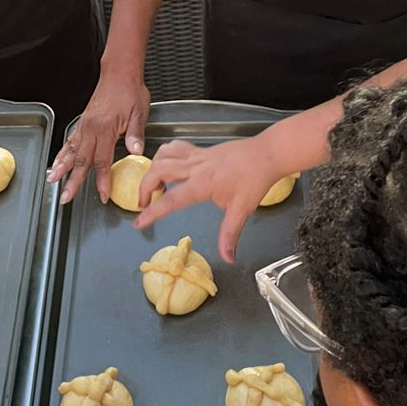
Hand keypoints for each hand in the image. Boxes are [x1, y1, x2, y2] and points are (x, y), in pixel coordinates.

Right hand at [48, 65, 150, 204]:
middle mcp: (91, 129)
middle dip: (72, 181)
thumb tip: (137, 151)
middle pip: (80, 161)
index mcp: (105, 129)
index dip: (101, 181)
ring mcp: (85, 126)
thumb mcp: (139, 112)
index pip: (102, 162)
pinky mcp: (83, 122)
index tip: (102, 195)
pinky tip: (57, 161)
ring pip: (70, 151)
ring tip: (52, 180)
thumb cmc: (130, 90)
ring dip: (61, 168)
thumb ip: (136, 134)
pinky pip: (69, 140)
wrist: (119, 73)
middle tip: (65, 197)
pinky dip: (62, 153)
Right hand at [134, 130, 286, 262]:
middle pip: (158, 171)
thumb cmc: (255, 180)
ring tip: (154, 187)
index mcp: (203, 183)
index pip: (171, 199)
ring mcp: (196, 155)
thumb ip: (230, 234)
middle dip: (144, 188)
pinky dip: (164, 156)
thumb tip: (227, 257)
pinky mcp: (200, 149)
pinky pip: (175, 148)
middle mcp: (195, 166)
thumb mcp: (242, 210)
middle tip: (143, 205)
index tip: (139, 222)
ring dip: (152, 170)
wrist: (267, 154)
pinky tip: (168, 167)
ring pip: (163, 156)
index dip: (153, 212)